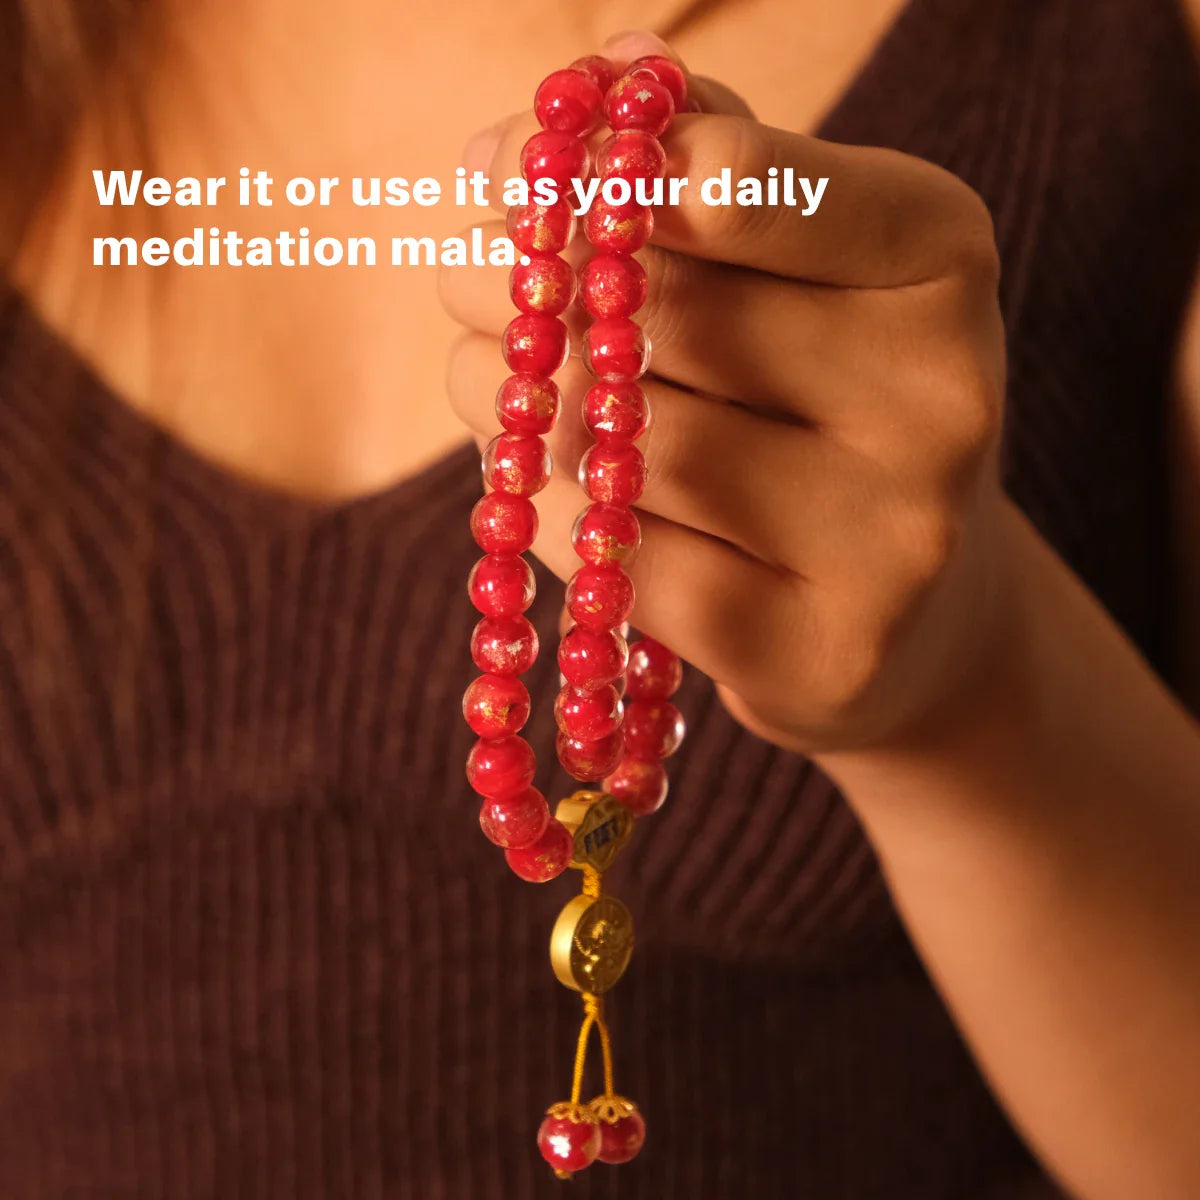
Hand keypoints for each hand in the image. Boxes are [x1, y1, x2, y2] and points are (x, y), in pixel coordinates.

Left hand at [441, 36, 1011, 757]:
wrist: (904, 607)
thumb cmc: (820, 406)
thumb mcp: (803, 270)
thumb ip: (713, 159)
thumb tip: (598, 77)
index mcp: (939, 265)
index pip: (743, 186)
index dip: (593, 172)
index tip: (494, 168)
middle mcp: (941, 400)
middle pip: (667, 321)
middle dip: (522, 288)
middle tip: (453, 274)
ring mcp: (891, 544)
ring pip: (632, 453)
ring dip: (514, 406)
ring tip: (481, 379)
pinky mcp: (819, 655)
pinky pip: (626, 569)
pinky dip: (554, 520)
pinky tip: (539, 490)